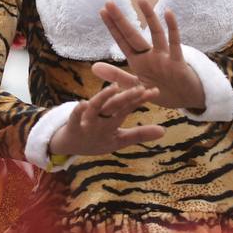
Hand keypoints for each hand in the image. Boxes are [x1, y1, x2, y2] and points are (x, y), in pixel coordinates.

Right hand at [48, 66, 163, 155]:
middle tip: (141, 88)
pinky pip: (75, 117)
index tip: (155, 91)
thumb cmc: (96, 140)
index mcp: (113, 116)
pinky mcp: (74, 124)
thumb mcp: (119, 139)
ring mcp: (87, 119)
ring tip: (113, 87)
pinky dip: (78, 111)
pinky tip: (82, 104)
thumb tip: (164, 131)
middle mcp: (101, 114)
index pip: (129, 106)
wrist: (68, 145)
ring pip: (96, 106)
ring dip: (104, 96)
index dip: (140, 99)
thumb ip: (139, 134)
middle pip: (116, 104)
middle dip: (127, 97)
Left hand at [98, 0, 205, 111]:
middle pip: (133, 34)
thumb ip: (117, 76)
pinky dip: (172, 28)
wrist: (186, 100)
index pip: (122, 41)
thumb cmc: (161, 90)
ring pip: (155, 33)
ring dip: (149, 16)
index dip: (112, 27)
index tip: (102, 11)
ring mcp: (163, 56)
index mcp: (138, 61)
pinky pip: (174, 43)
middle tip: (109, 2)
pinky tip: (168, 13)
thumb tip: (94, 67)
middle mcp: (149, 55)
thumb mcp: (136, 85)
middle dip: (121, 19)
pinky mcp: (177, 62)